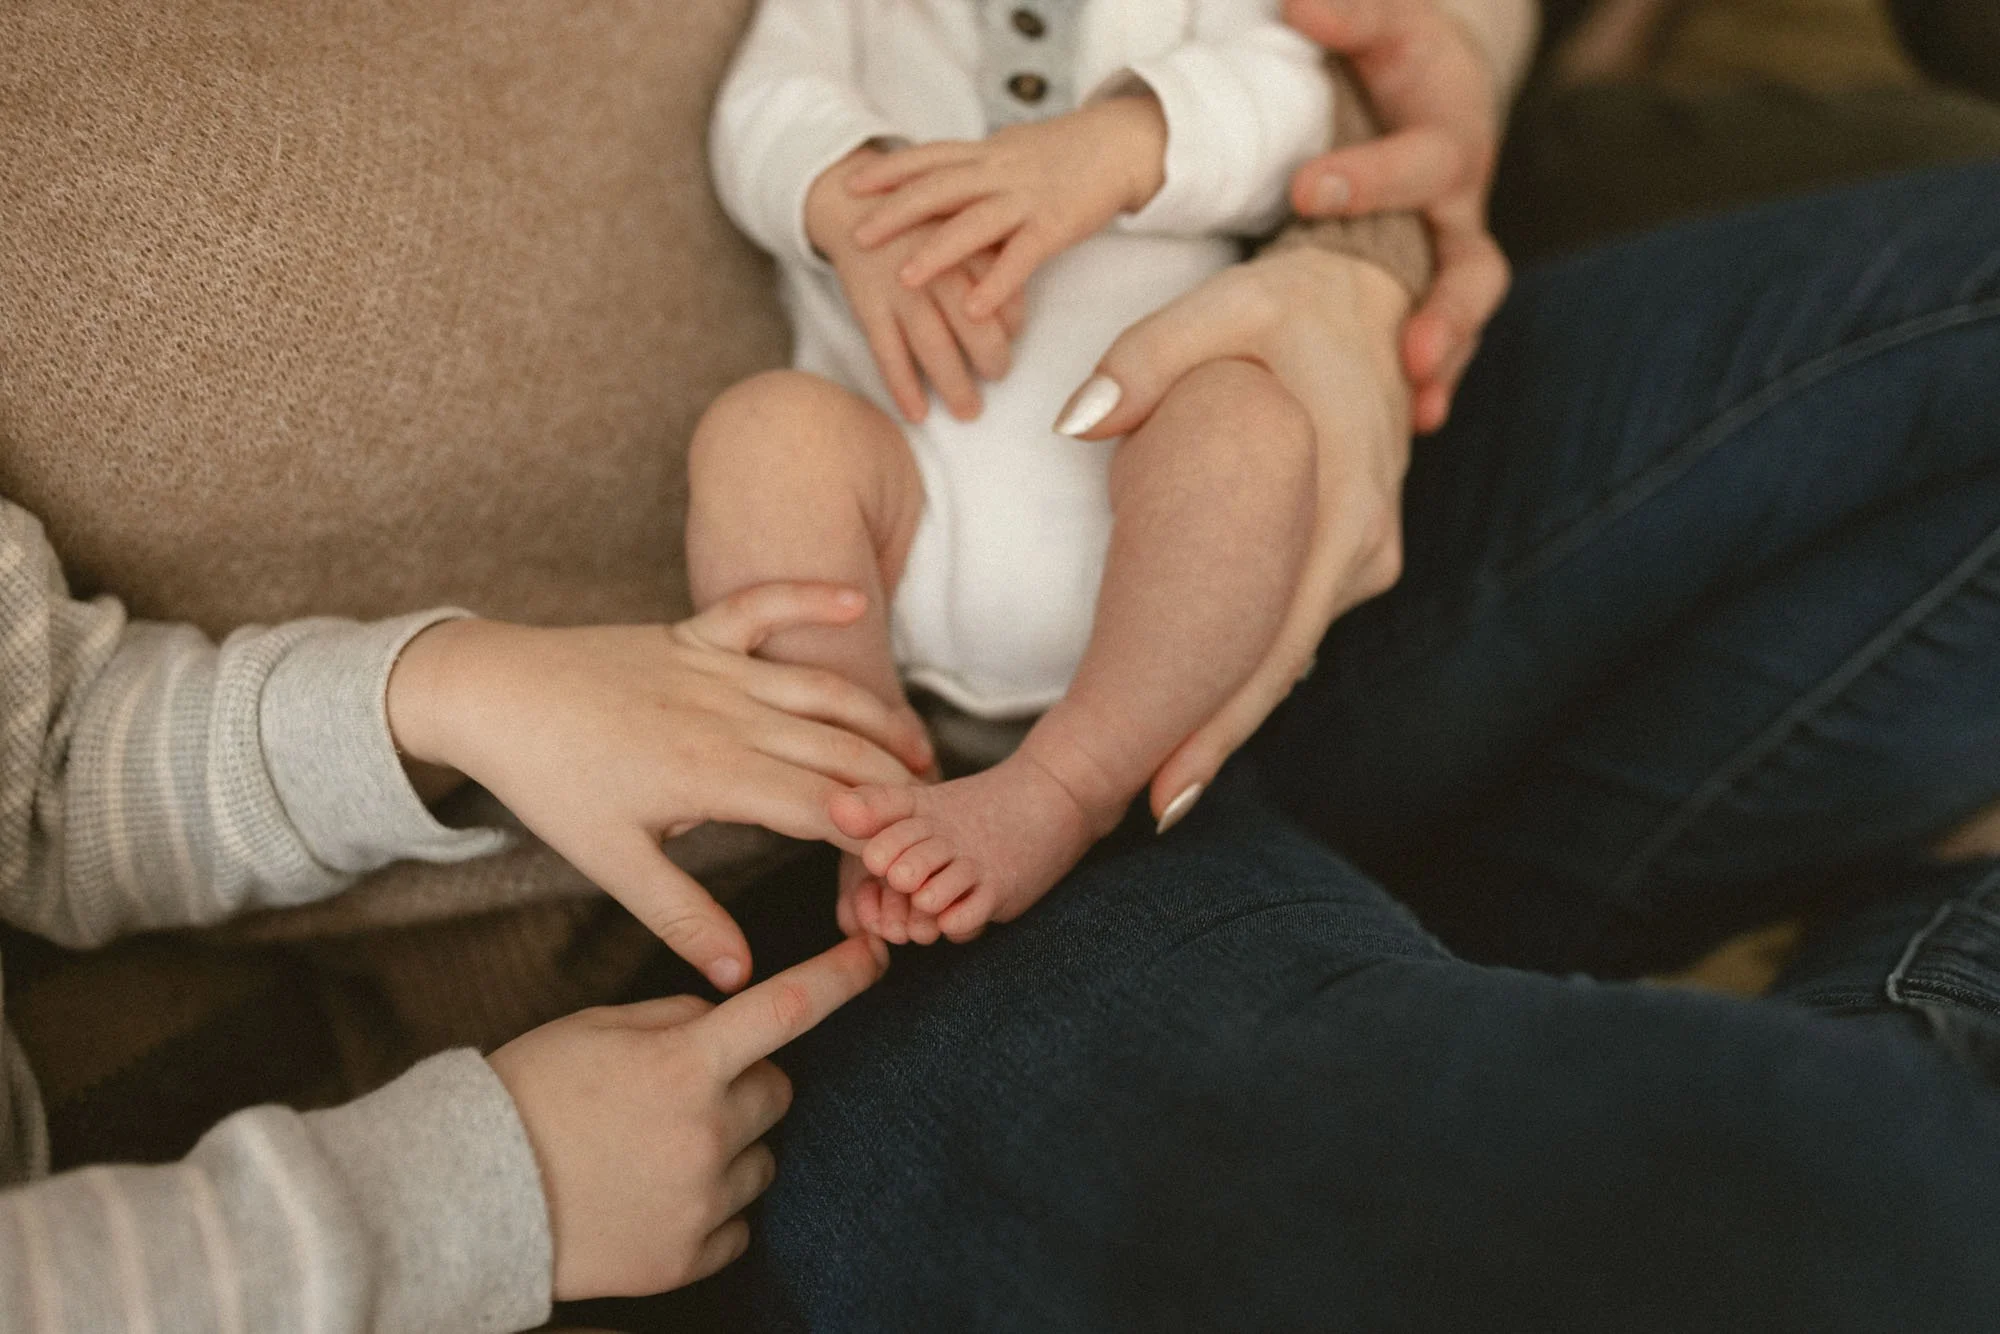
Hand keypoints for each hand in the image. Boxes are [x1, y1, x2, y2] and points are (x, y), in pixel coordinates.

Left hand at [387, 583, 931, 991]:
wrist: (491, 695)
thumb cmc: (549, 781)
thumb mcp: (611, 861)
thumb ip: (683, 917)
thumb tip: (738, 979)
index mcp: (711, 774)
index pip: (821, 808)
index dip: (874, 835)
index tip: (910, 862)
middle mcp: (727, 714)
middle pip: (839, 751)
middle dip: (896, 787)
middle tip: (937, 821)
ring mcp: (715, 667)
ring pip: (820, 690)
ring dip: (878, 717)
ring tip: (922, 753)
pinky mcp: (694, 633)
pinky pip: (762, 606)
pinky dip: (808, 598)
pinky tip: (854, 601)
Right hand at [491, 934, 888, 1300]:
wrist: (465, 1199)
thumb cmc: (528, 1096)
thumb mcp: (596, 1027)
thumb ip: (676, 1019)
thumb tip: (724, 1021)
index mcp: (684, 1064)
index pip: (787, 1008)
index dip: (841, 977)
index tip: (880, 956)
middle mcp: (707, 1132)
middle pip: (777, 1090)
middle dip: (745, 1082)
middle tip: (679, 1092)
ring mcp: (702, 1201)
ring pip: (761, 1158)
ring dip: (729, 1147)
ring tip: (652, 1151)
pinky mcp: (690, 1257)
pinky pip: (738, 1223)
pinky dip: (710, 1209)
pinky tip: (651, 1196)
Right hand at [808, 148, 1023, 422]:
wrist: (852, 203)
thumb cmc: (922, 221)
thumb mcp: (962, 224)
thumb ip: (992, 260)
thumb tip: (1017, 314)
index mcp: (966, 245)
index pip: (1002, 292)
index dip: (1013, 322)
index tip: (1013, 338)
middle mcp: (936, 268)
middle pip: (973, 324)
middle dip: (991, 358)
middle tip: (999, 376)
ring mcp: (899, 290)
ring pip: (932, 345)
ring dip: (953, 384)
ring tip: (969, 412)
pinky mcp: (867, 305)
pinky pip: (886, 353)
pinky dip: (902, 386)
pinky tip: (917, 414)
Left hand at [845, 95, 1168, 322]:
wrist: (1123, 142)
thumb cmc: (1064, 153)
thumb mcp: (1011, 152)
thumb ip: (974, 167)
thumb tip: (934, 177)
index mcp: (987, 154)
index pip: (929, 157)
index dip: (889, 171)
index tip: (852, 187)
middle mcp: (1000, 172)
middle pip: (939, 189)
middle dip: (896, 213)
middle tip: (858, 237)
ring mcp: (1028, 198)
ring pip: (974, 223)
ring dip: (936, 252)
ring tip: (904, 278)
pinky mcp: (1057, 225)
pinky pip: (1022, 257)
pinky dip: (996, 283)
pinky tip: (973, 309)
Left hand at [1053, 247, 1412, 825]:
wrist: (1376, 292)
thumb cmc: (1290, 304)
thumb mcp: (1223, 305)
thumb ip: (1146, 357)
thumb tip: (1078, 422)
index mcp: (1342, 501)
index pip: (1277, 637)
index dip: (1224, 718)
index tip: (1168, 784)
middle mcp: (1362, 546)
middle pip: (1281, 666)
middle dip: (1218, 741)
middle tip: (1151, 811)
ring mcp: (1362, 553)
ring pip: (1288, 650)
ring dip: (1231, 710)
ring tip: (1162, 779)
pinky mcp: (1347, 550)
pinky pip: (1293, 621)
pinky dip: (1249, 666)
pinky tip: (1202, 709)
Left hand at [1284, 0, 1512, 432]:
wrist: (1438, 83)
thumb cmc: (1401, 54)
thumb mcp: (1386, 20)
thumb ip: (1348, 14)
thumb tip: (1297, 3)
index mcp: (1450, 142)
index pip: (1421, 163)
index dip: (1369, 179)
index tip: (1307, 189)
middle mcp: (1461, 211)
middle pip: (1474, 268)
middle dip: (1447, 312)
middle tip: (1410, 350)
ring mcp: (1450, 257)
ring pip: (1463, 321)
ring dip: (1445, 367)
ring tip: (1418, 413)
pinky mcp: (1431, 287)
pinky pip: (1439, 344)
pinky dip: (1429, 385)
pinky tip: (1407, 429)